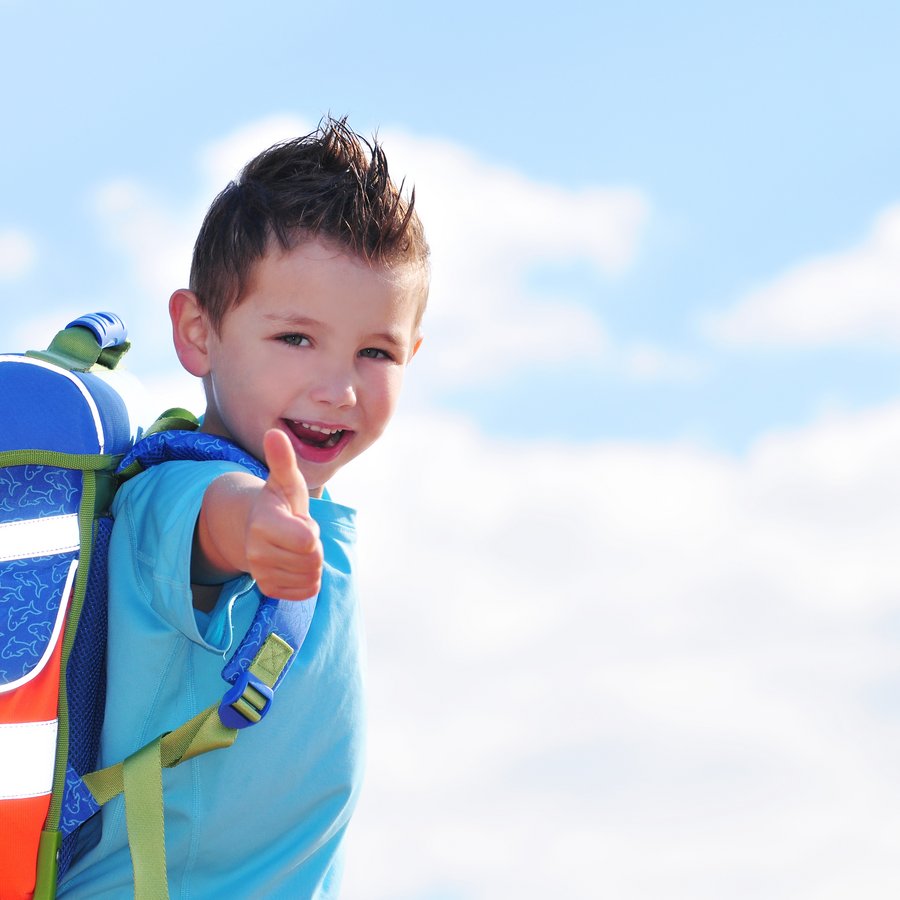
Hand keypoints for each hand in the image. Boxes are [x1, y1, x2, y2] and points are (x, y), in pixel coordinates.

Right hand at [245, 429, 322, 600]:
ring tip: (295, 546)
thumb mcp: (285, 480)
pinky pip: (307, 591)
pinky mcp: (269, 590)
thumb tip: (274, 432)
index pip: (308, 540)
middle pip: (313, 560)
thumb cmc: (280, 502)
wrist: (259, 530)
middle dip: (314, 546)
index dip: (311, 529)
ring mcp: (261, 574)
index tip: (298, 518)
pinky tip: (294, 563)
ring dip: (311, 562)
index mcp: (263, 523)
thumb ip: (282, 459)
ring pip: (312, 576)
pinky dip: (308, 579)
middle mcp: (257, 552)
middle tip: (298, 533)